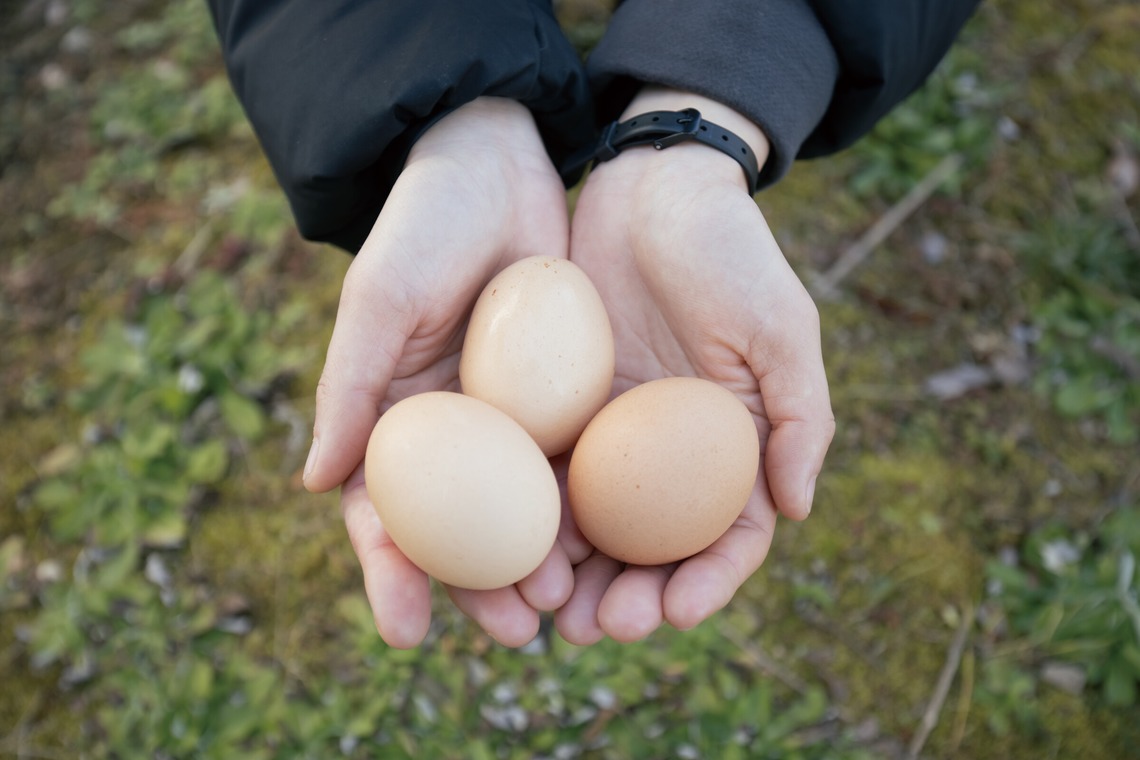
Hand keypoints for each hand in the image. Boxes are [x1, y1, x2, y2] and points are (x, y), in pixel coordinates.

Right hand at [303, 98, 574, 648]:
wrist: (497, 164)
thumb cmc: (423, 225)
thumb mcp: (382, 298)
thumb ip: (350, 386)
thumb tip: (316, 484)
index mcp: (394, 420)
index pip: (384, 516)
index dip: (390, 576)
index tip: (405, 632)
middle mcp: (454, 434)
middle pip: (461, 533)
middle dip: (479, 590)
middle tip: (513, 631)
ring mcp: (511, 423)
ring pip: (523, 514)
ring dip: (538, 565)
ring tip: (563, 606)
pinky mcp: (563, 401)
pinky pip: (574, 464)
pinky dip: (586, 509)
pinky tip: (609, 546)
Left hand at [556, 89, 834, 643]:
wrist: (652, 185)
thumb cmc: (730, 251)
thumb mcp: (781, 328)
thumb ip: (801, 418)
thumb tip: (796, 510)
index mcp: (731, 445)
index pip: (728, 535)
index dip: (708, 583)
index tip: (678, 613)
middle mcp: (669, 454)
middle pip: (653, 550)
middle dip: (632, 598)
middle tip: (598, 629)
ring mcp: (611, 435)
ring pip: (594, 528)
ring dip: (575, 578)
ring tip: (550, 613)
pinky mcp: (559, 409)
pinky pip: (543, 474)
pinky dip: (531, 519)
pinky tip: (508, 549)